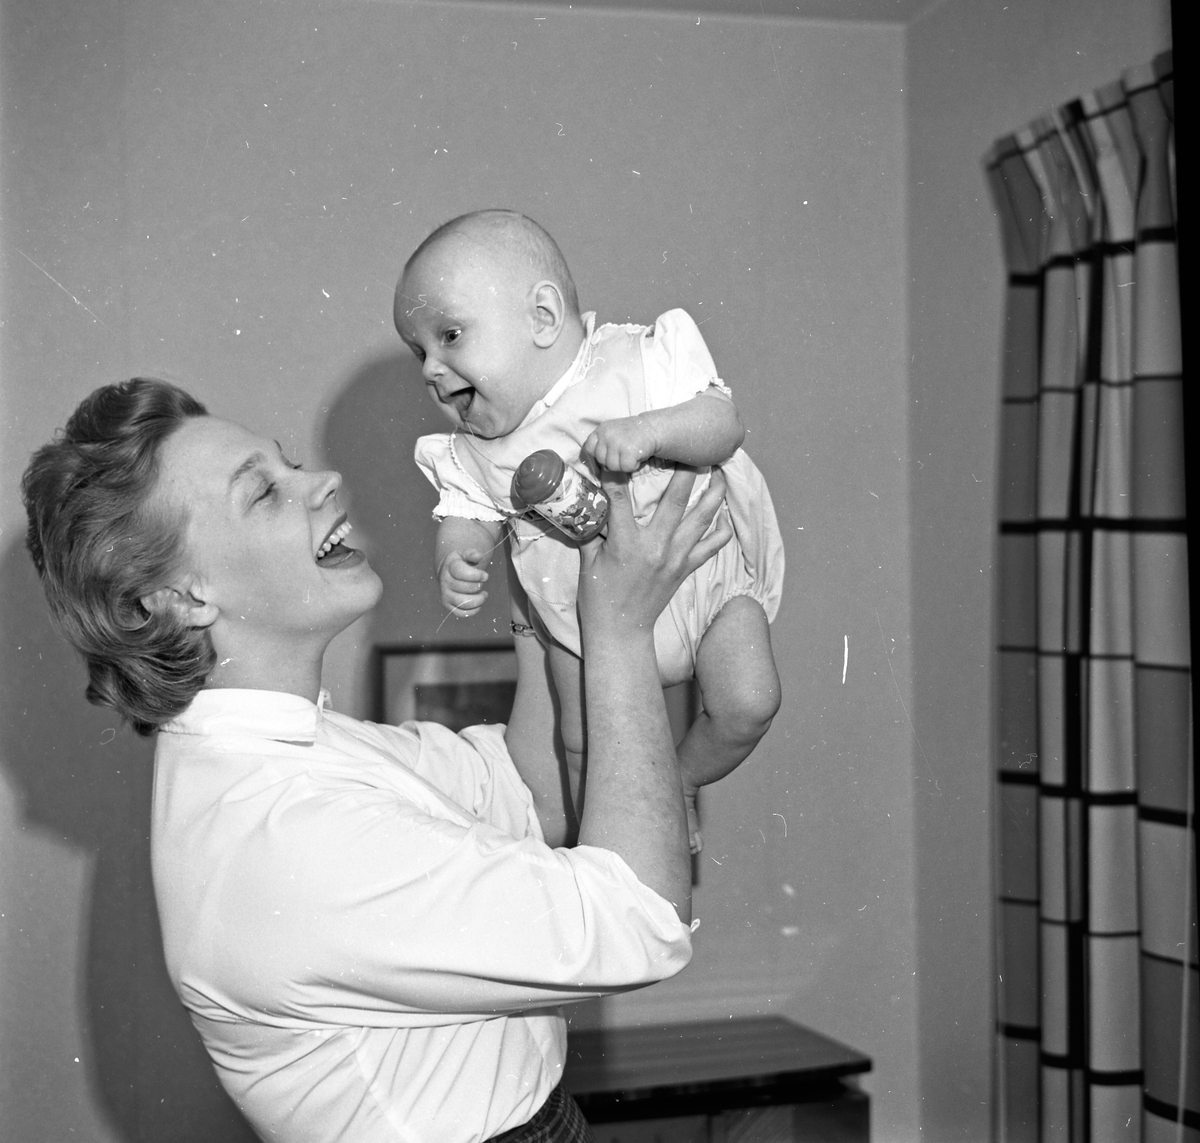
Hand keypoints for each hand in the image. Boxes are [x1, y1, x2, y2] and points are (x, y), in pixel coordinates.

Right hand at [437, 549, 488, 614]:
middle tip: (482, 583)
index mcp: (449, 567)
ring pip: (463, 602)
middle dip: (478, 586)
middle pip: (464, 588)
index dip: (477, 575)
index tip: (485, 576)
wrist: (449, 572)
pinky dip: (473, 611)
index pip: (461, 573)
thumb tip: (478, 556)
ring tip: (484, 594)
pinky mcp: (448, 605)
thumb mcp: (465, 554)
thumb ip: (472, 554)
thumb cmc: (461, 562)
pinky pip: (461, 613)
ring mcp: (445, 595)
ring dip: (478, 600)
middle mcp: (445, 582)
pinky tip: (479, 604)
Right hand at [577, 466, 731, 636]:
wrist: (621, 632)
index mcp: (626, 543)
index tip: (621, 453)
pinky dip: (720, 532)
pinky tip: (724, 516)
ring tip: (721, 473)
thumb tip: (586, 505)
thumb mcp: (587, 562)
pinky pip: (710, 548)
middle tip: (694, 450)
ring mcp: (675, 559)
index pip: (620, 498)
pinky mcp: (685, 570)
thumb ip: (591, 532)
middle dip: (686, 472)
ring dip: (713, 495)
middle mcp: (655, 547)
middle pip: (675, 500)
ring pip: (700, 520)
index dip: (618, 473)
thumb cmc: (598, 599)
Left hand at [582, 416, 658, 472]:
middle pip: (600, 460)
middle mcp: (606, 434)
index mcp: (601, 429)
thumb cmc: (632, 435)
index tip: (608, 453)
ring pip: (612, 466)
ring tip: (631, 453)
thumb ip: (603, 446)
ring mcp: (617, 442)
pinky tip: (637, 456)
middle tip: (624, 452)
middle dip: (612, 460)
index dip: (597, 454)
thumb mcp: (613, 434)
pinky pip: (625, 468)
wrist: (652, 429)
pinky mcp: (628, 451)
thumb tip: (602, 468)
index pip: (588, 447)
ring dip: (623, 464)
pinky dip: (633, 466)